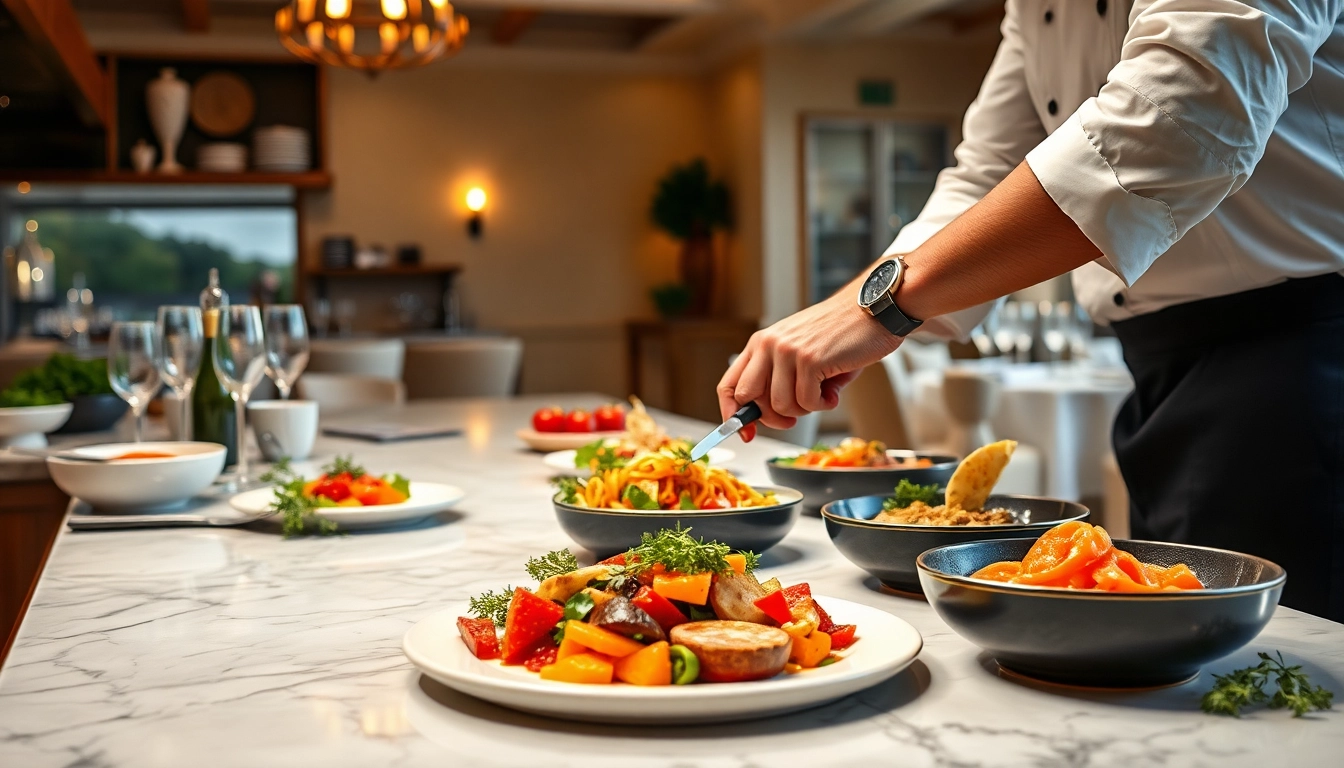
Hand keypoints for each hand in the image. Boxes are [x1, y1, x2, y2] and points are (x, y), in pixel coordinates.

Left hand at [718, 290, 902, 434]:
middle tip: (795, 417)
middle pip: (749, 400)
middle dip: (772, 418)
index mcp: (761, 343)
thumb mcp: (799, 352)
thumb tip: (766, 419)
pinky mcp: (810, 359)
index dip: (732, 414)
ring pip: (780, 406)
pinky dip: (824, 405)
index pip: (729, 384)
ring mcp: (787, 351)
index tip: (746, 432)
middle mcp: (768, 345)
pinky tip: (834, 391)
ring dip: (805, 410)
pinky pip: (808, 403)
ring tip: (823, 394)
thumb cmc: (839, 335)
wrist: (873, 309)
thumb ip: (780, 380)